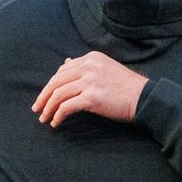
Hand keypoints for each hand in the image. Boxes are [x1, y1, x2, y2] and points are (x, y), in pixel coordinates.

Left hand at [32, 52, 148, 126]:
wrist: (144, 98)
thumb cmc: (126, 87)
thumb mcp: (105, 69)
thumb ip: (86, 67)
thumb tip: (65, 64)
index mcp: (91, 58)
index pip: (63, 70)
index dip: (51, 84)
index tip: (45, 95)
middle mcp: (88, 67)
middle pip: (56, 81)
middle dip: (44, 96)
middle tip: (37, 108)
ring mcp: (89, 82)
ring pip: (59, 94)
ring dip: (48, 108)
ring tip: (44, 118)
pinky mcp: (91, 98)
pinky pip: (66, 107)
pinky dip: (58, 115)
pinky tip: (56, 122)